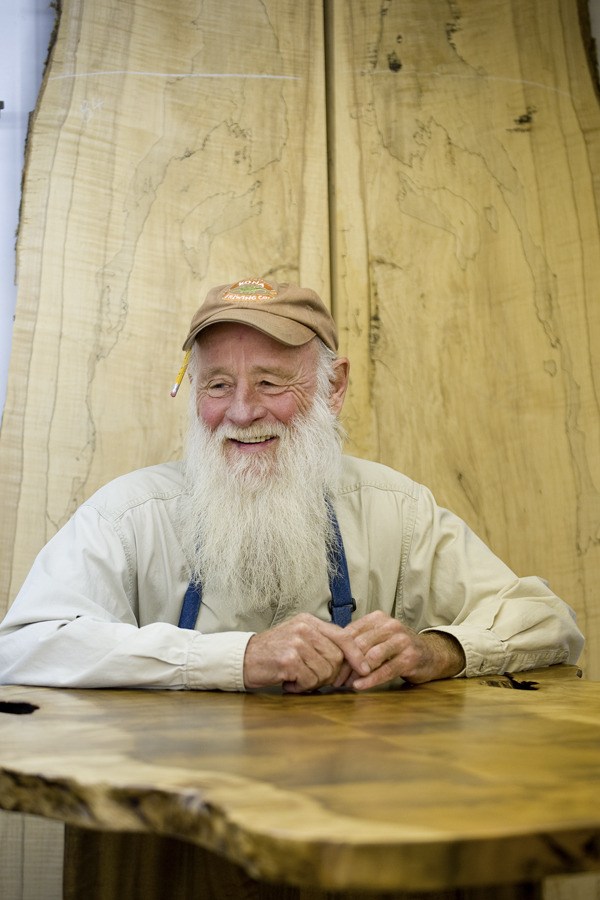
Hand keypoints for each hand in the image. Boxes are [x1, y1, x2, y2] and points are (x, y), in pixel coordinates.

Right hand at [243, 613, 370, 692]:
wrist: (243, 659)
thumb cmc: (273, 652)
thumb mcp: (298, 638)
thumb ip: (321, 643)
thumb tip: (351, 660)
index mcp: (309, 621)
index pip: (343, 636)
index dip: (356, 654)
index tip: (365, 669)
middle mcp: (304, 628)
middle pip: (336, 657)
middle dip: (329, 674)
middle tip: (311, 678)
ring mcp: (296, 642)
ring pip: (325, 671)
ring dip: (313, 682)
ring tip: (297, 678)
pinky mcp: (289, 659)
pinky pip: (309, 680)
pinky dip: (301, 687)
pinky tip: (288, 682)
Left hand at [333, 611, 465, 689]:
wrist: (430, 654)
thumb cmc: (397, 647)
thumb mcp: (378, 638)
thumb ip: (358, 641)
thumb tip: (331, 653)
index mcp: (378, 618)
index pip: (351, 632)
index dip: (338, 650)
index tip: (328, 665)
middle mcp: (390, 625)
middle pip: (359, 644)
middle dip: (345, 664)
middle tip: (335, 679)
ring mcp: (402, 640)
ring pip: (372, 656)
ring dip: (356, 672)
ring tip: (346, 683)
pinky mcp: (410, 657)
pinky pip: (386, 670)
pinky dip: (370, 680)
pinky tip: (359, 686)